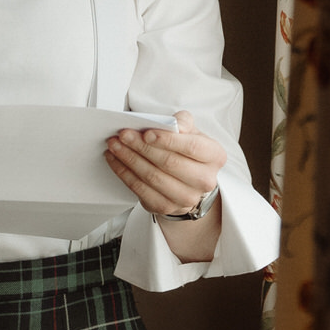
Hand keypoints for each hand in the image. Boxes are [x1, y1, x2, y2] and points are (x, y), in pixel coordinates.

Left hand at [105, 110, 225, 216]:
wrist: (189, 182)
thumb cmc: (188, 152)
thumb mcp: (192, 132)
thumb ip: (183, 122)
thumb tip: (174, 125)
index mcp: (214, 156)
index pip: (191, 147)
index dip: (167, 140)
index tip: (147, 133)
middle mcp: (204, 180)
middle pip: (169, 163)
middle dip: (142, 147)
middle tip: (123, 135)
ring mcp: (186, 198)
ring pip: (152, 177)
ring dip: (129, 159)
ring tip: (115, 145)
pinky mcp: (166, 207)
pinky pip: (140, 190)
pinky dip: (124, 173)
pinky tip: (116, 161)